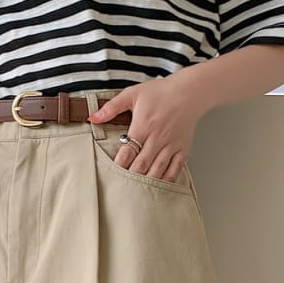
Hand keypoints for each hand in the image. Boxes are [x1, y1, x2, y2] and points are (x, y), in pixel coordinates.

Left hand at [86, 75, 205, 182]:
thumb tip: (92, 117)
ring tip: (136, 191)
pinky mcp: (182, 149)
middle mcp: (157, 138)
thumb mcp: (133, 94)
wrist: (191, 91)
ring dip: (146, 181)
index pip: (128, 151)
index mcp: (143, 126)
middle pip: (141, 165)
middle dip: (130, 177)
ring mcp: (171, 145)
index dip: (119, 164)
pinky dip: (166, 180)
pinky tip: (158, 186)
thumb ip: (111, 107)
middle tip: (121, 186)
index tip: (111, 172)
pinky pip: (174, 169)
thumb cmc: (161, 92)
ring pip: (157, 170)